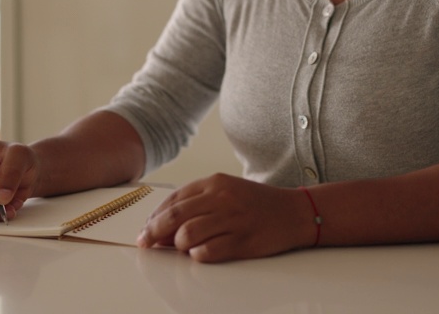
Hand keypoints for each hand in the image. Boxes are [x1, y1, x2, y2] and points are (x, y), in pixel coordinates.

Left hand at [136, 173, 313, 262]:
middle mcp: (222, 198)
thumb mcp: (226, 191)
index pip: (173, 199)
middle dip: (154, 233)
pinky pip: (207, 252)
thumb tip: (165, 227)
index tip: (145, 231)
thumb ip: (197, 203)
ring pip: (187, 235)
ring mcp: (232, 220)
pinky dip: (197, 256)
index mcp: (214, 182)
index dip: (154, 217)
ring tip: (185, 248)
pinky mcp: (242, 241)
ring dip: (179, 246)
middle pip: (174, 217)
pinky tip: (200, 254)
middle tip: (146, 244)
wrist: (294, 212)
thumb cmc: (256, 203)